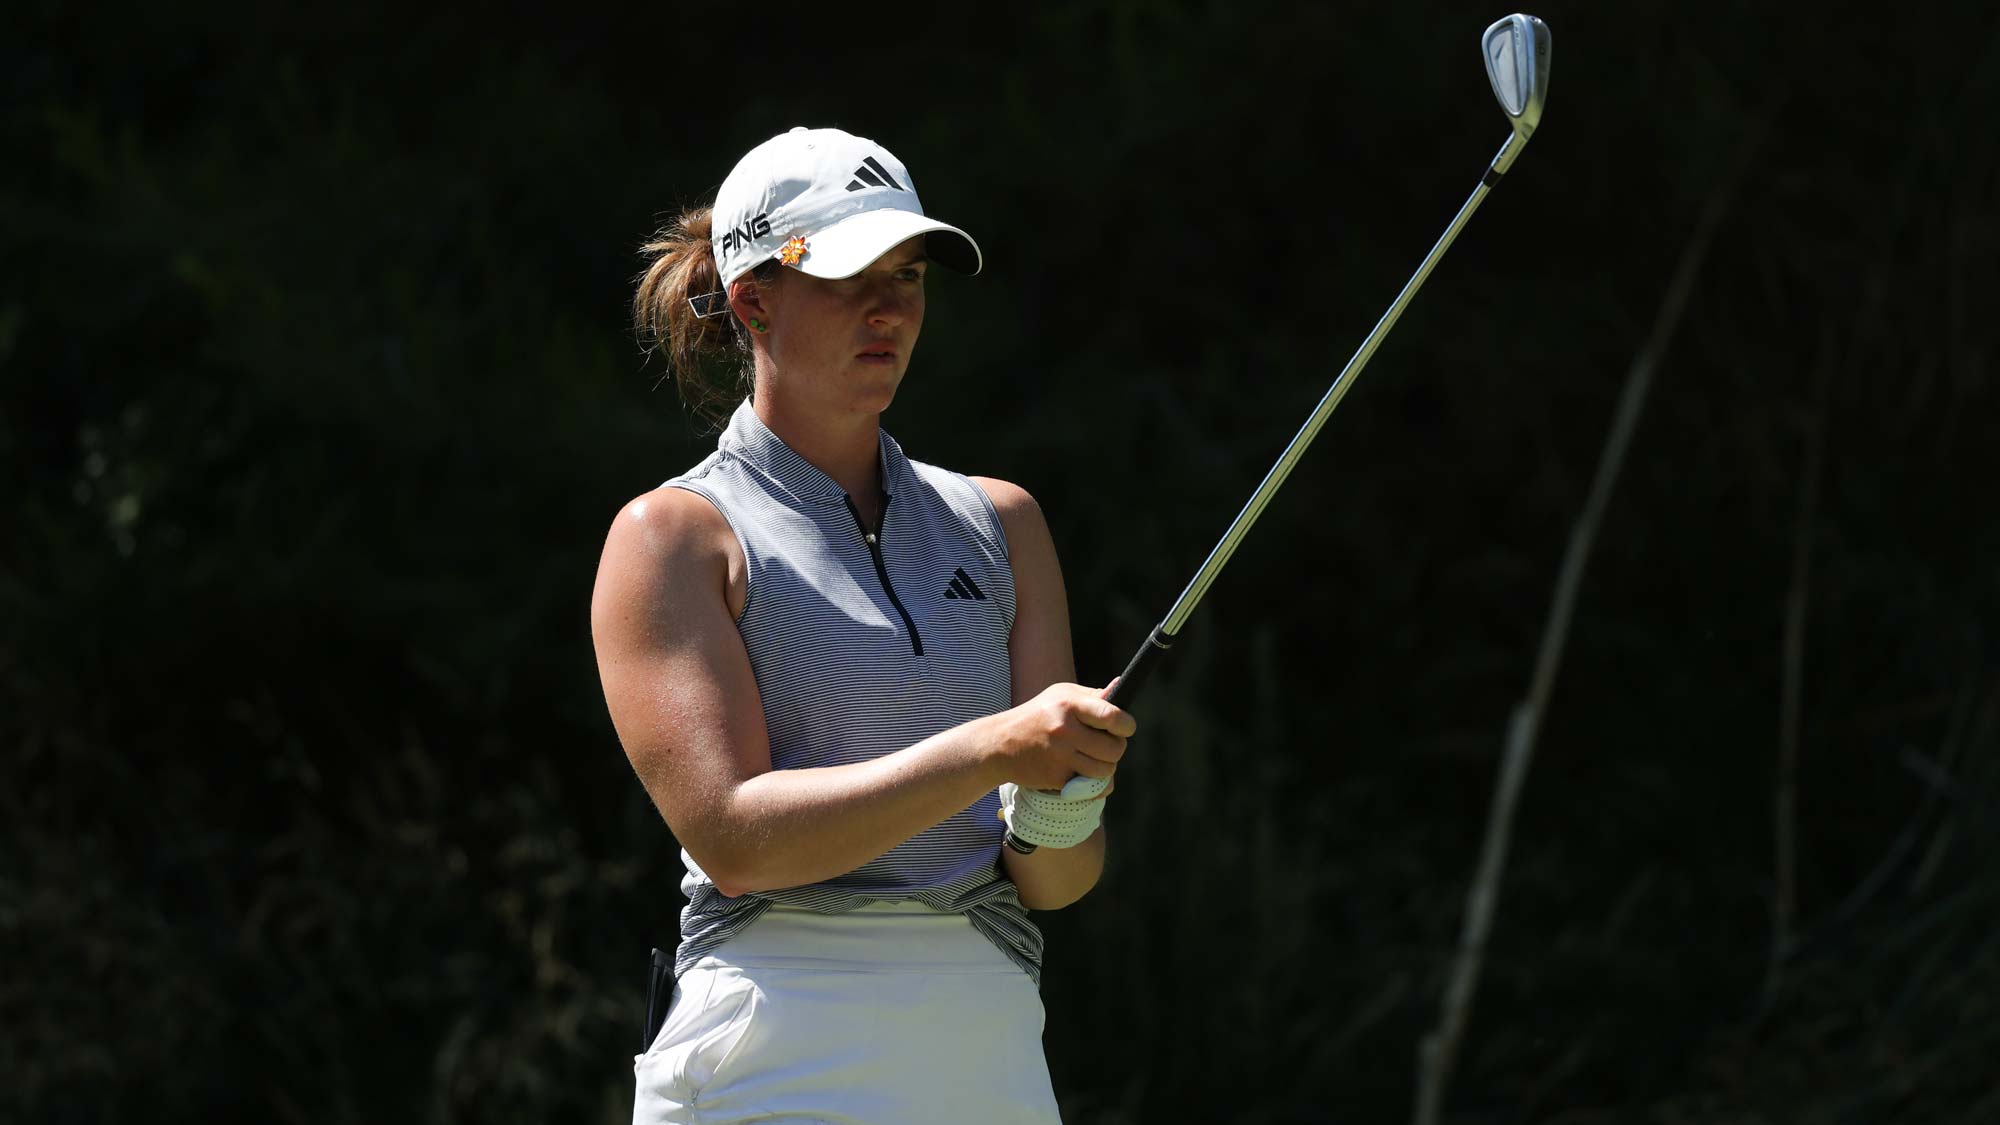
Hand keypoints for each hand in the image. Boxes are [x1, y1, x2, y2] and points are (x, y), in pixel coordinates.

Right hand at [987, 682, 1134, 790]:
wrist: (999, 744)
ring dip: (1105, 767)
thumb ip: (1092, 695)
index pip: (1112, 716)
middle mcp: (1065, 730)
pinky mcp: (1056, 778)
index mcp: (1069, 704)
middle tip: (1105, 745)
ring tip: (1092, 758)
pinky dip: (1091, 784)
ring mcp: (1060, 756)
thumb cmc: (1036, 715)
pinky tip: (1080, 772)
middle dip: (1116, 749)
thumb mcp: (1060, 695)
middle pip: (1115, 748)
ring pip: (1106, 771)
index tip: (1124, 728)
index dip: (1127, 725)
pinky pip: (1090, 788)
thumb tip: (1120, 686)